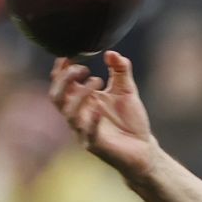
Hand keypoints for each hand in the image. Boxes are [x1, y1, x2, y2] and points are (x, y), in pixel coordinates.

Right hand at [48, 51, 159, 178]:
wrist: (144, 148)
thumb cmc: (130, 120)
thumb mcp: (127, 90)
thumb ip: (120, 71)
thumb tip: (112, 52)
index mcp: (82, 100)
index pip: (61, 83)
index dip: (61, 69)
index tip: (70, 55)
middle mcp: (78, 114)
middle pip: (56, 96)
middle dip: (64, 80)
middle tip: (83, 68)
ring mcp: (83, 130)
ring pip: (68, 113)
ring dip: (80, 95)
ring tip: (98, 80)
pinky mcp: (94, 145)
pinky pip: (86, 132)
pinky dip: (91, 119)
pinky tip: (99, 108)